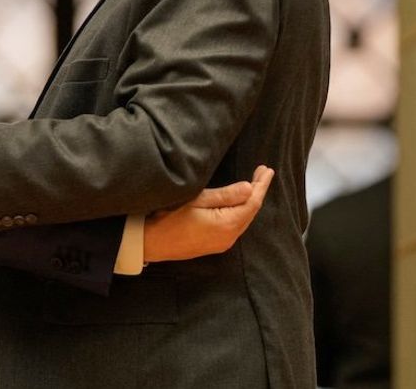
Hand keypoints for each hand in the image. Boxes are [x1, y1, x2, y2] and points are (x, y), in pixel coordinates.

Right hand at [142, 165, 273, 262]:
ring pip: (243, 219)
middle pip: (250, 212)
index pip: (252, 202)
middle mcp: (229, 237)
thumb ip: (225, 195)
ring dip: (249, 202)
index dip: (261, 185)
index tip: (266, 169)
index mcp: (227, 225)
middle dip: (257, 191)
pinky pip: (235, 226)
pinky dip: (240, 212)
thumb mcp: (197, 200)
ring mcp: (222, 243)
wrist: (149, 242)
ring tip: (254, 185)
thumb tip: (250, 188)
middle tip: (262, 172)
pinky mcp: (214, 245)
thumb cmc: (169, 217)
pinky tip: (239, 203)